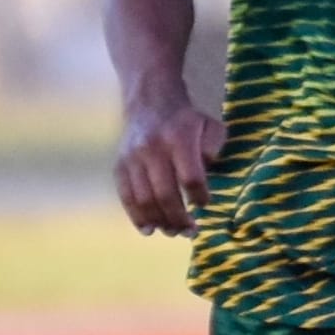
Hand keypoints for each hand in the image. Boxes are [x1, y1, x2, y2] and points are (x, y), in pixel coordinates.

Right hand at [113, 98, 226, 235]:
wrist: (150, 102)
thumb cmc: (187, 121)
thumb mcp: (210, 126)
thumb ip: (214, 148)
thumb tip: (207, 174)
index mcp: (179, 137)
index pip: (191, 177)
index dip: (199, 197)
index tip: (205, 205)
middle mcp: (153, 148)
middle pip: (165, 194)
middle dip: (179, 218)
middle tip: (190, 231)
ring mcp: (133, 157)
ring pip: (144, 199)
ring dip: (160, 221)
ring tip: (173, 232)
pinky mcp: (119, 165)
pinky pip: (126, 196)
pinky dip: (137, 217)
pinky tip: (149, 229)